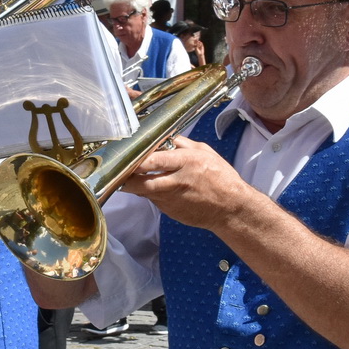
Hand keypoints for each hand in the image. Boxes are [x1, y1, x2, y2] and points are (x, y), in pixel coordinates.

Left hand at [119, 135, 251, 228]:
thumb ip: (182, 144)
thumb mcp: (205, 152)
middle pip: (142, 182)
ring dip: (134, 185)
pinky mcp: (170, 211)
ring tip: (128, 177)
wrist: (231, 208)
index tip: (125, 156)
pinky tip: (153, 187)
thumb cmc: (221, 178)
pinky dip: (149, 193)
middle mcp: (176, 182)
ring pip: (144, 192)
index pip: (154, 161)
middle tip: (118, 171)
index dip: (136, 160)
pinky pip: (153, 200)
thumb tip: (163, 137)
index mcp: (186, 162)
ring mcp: (172, 199)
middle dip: (126, 178)